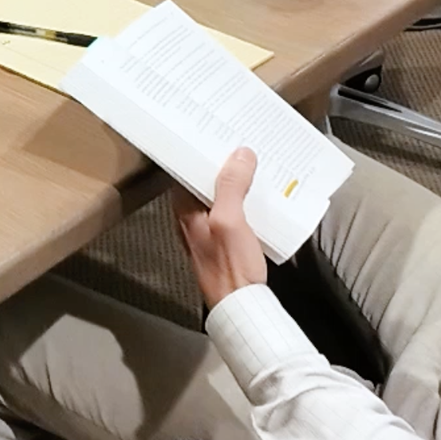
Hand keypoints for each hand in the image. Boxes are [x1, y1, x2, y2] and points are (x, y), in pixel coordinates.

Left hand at [171, 148, 269, 307]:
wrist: (241, 306)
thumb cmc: (230, 265)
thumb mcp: (230, 220)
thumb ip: (231, 186)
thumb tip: (240, 153)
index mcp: (185, 211)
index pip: (183, 171)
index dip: (197, 152)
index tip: (213, 133)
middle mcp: (191, 219)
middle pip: (201, 182)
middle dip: (219, 163)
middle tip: (237, 141)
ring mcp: (207, 231)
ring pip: (217, 196)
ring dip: (232, 180)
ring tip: (251, 161)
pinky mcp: (223, 241)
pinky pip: (230, 211)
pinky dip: (241, 198)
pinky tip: (256, 192)